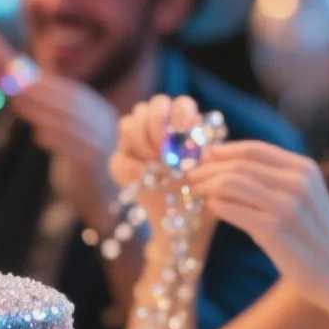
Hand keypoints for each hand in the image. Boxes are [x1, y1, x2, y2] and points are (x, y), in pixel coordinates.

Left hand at [9, 73, 119, 169]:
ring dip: (42, 114)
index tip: (25, 78)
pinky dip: (55, 141)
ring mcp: (102, 145)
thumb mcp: (75, 130)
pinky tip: (39, 136)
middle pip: (72, 106)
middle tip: (17, 90)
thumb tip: (32, 83)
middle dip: (42, 95)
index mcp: (101, 113)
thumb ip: (59, 108)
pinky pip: (75, 150)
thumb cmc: (81, 158)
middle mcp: (105, 125)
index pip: (75, 93)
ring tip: (20, 108)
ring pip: (71, 125)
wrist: (100, 194)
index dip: (49, 84)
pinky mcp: (95, 165)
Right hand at [111, 95, 218, 237]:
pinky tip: (143, 179)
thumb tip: (201, 150)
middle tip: (165, 147)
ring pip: (130, 122)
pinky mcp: (123, 162)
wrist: (183, 224)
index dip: (181, 116)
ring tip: (156, 165)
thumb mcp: (211, 177)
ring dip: (141, 141)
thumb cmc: (203, 196)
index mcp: (186, 126)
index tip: (186, 137)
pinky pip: (118, 156)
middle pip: (153, 105)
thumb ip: (205, 159)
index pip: (181, 104)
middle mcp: (161, 128)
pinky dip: (130, 167)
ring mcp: (139, 143)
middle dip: (158, 123)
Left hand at [189, 141, 328, 307]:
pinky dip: (215, 206)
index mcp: (304, 169)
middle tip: (189, 174)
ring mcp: (286, 205)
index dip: (223, 150)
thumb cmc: (317, 240)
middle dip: (208, 167)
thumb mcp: (305, 200)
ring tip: (194, 190)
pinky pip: (231, 209)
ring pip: (230, 183)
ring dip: (206, 185)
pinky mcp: (274, 229)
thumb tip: (228, 167)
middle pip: (238, 164)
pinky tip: (212, 210)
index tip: (203, 156)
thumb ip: (275, 182)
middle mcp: (297, 182)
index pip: (254, 149)